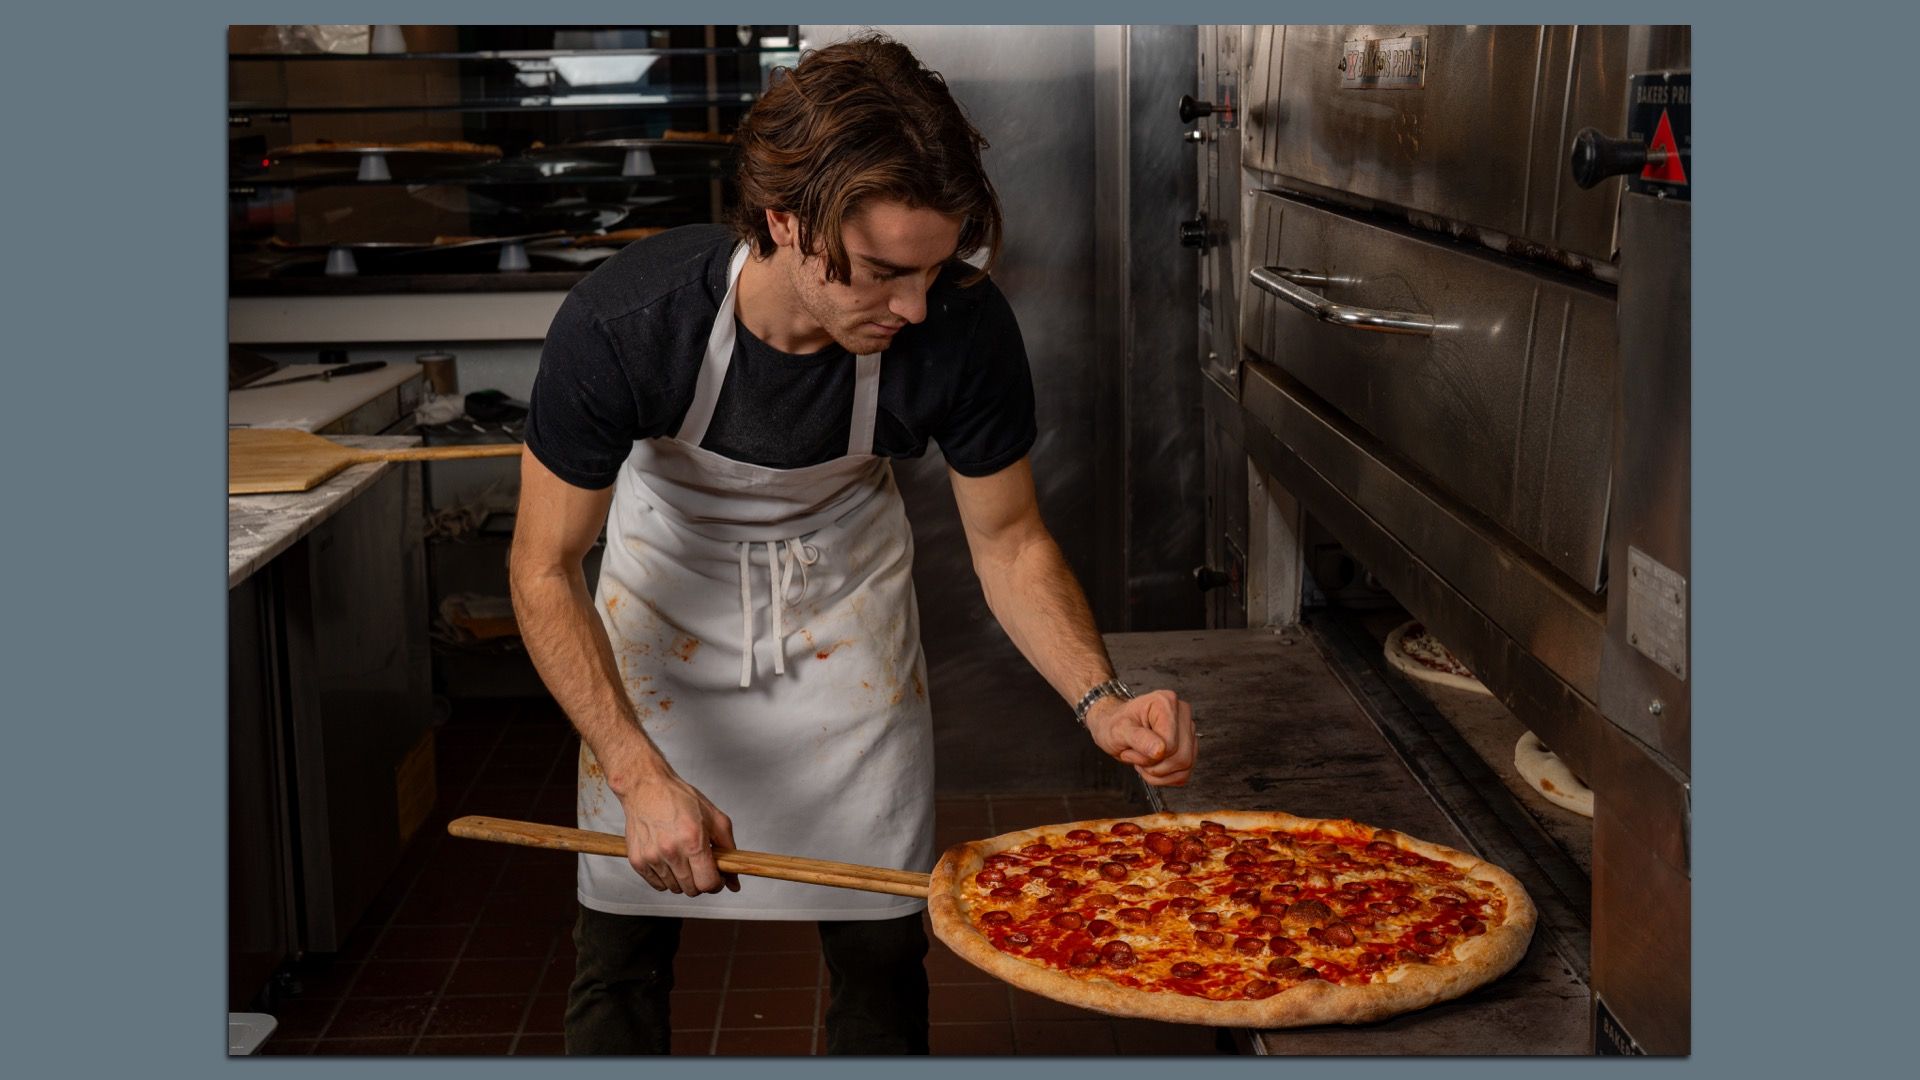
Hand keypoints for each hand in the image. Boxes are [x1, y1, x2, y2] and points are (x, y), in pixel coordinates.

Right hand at [617, 769, 740, 895]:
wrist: (646, 788)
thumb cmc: (680, 799)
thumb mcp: (715, 818)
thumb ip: (728, 851)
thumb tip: (734, 883)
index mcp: (693, 840)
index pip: (708, 883)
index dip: (716, 883)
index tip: (716, 876)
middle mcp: (671, 851)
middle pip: (692, 890)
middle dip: (700, 881)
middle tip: (699, 863)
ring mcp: (652, 857)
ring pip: (674, 889)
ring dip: (682, 879)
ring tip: (682, 857)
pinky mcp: (637, 860)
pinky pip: (657, 885)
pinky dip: (665, 878)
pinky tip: (668, 859)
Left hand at [1084, 688, 1194, 786]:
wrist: (1114, 728)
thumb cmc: (1114, 724)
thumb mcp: (1118, 730)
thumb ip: (1138, 738)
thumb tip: (1160, 750)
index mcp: (1165, 703)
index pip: (1170, 744)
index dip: (1149, 755)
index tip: (1130, 748)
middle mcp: (1182, 714)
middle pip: (1181, 757)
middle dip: (1154, 766)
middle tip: (1134, 755)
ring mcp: (1188, 731)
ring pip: (1185, 766)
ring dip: (1158, 772)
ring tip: (1142, 759)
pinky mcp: (1189, 747)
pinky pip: (1184, 773)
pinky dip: (1165, 777)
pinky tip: (1151, 765)